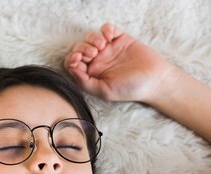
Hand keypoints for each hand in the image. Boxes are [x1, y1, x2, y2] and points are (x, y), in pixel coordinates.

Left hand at [64, 23, 178, 103]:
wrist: (154, 80)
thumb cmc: (129, 89)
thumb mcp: (104, 91)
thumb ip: (85, 83)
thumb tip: (71, 69)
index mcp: (91, 74)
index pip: (73, 63)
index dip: (72, 59)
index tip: (78, 59)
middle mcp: (97, 61)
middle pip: (79, 48)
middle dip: (81, 48)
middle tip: (92, 54)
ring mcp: (108, 49)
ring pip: (91, 37)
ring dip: (91, 39)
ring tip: (102, 46)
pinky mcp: (120, 39)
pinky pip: (107, 29)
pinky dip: (105, 29)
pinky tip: (110, 36)